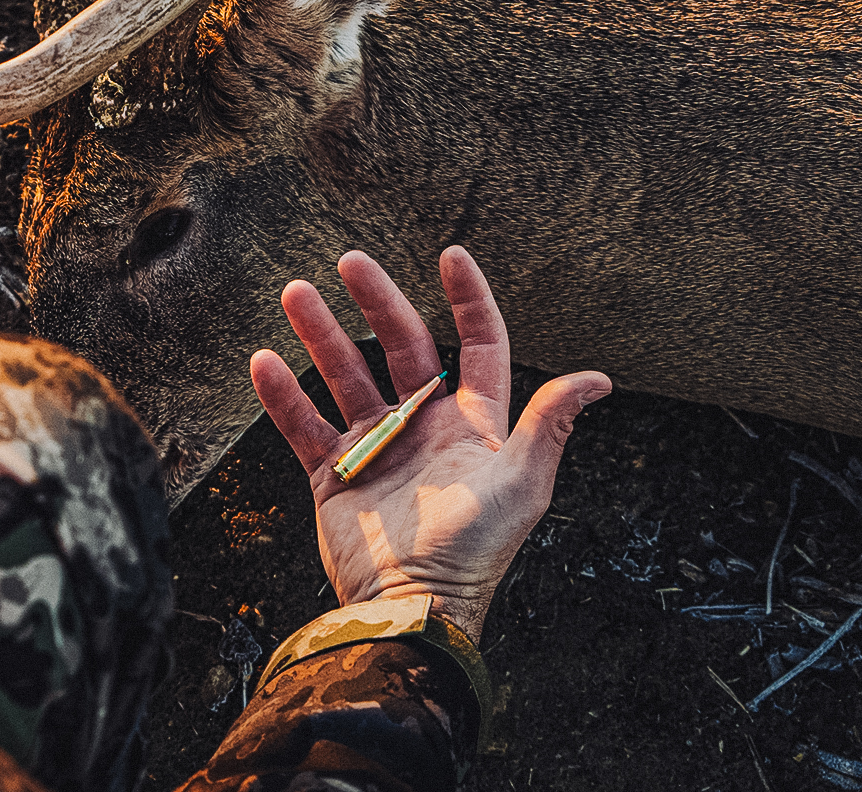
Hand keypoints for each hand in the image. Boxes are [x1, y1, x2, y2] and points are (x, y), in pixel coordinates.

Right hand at [250, 246, 610, 643]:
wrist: (411, 606)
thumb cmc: (475, 549)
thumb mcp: (521, 482)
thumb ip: (548, 423)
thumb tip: (598, 379)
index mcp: (471, 424)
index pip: (475, 345)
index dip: (467, 300)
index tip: (450, 257)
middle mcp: (422, 427)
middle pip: (400, 347)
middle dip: (378, 301)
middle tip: (350, 262)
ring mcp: (376, 449)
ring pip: (345, 375)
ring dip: (320, 335)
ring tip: (296, 295)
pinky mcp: (334, 475)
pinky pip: (304, 426)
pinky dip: (282, 396)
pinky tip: (263, 362)